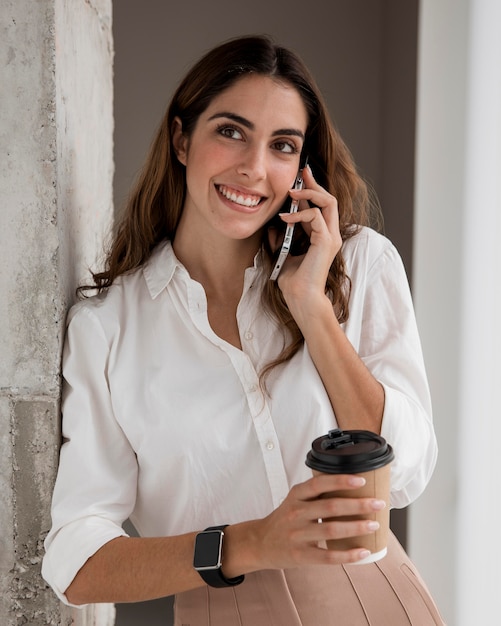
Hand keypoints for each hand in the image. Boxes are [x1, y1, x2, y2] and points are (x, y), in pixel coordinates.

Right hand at [250, 473, 384, 569]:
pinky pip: (327, 556)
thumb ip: (317, 494)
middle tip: (378, 503)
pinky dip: (347, 554)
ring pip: (331, 530)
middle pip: (330, 507)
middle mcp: (296, 513)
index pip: (319, 484)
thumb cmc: (285, 519)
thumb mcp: (295, 499)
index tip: (362, 480)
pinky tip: (363, 551)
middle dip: (358, 504)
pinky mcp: (300, 555)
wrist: (260, 542)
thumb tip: (353, 489)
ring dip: (356, 527)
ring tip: (374, 525)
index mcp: (296, 495)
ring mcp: (298, 535)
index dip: (341, 481)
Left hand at [275, 165, 341, 299]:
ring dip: (309, 194)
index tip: (301, 177)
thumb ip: (281, 238)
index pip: (321, 206)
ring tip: (292, 193)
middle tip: (301, 173)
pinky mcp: (326, 241)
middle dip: (314, 184)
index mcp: (322, 236)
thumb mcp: (283, 253)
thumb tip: (273, 225)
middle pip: (329, 199)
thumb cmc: (293, 281)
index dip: (312, 190)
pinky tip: (285, 218)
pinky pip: (316, 217)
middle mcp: (330, 234)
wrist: (300, 297)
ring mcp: (331, 237)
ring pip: (328, 202)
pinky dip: (300, 214)